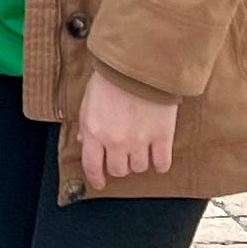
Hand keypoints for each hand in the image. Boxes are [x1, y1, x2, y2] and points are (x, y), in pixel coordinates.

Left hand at [74, 66, 179, 186]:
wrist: (140, 63)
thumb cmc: (111, 78)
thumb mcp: (89, 100)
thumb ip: (86, 123)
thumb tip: (83, 141)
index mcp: (94, 132)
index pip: (92, 166)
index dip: (96, 178)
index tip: (100, 183)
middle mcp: (116, 141)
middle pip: (118, 170)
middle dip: (119, 165)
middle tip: (123, 156)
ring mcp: (140, 141)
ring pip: (139, 168)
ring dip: (138, 162)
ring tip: (140, 150)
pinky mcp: (162, 136)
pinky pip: (162, 163)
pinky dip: (160, 164)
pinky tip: (158, 158)